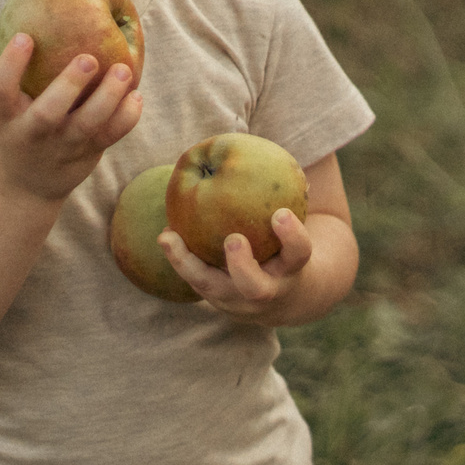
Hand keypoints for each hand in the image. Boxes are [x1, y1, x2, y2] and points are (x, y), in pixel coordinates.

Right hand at [0, 32, 141, 204]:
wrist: (24, 188)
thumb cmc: (17, 130)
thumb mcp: (6, 109)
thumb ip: (15, 75)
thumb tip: (21, 19)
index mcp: (6, 118)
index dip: (10, 64)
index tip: (26, 36)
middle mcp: (33, 133)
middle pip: (49, 112)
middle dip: (69, 85)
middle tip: (88, 58)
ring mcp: (62, 147)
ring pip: (88, 124)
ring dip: (109, 97)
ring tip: (124, 69)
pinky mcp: (88, 154)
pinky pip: (111, 135)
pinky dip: (128, 116)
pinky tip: (136, 94)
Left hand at [161, 207, 316, 322]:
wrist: (285, 298)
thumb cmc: (288, 248)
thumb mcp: (296, 232)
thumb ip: (292, 204)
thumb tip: (288, 163)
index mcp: (292, 270)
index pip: (298, 253)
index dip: (291, 236)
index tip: (279, 213)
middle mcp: (266, 291)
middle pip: (255, 288)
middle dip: (241, 264)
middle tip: (232, 238)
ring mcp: (238, 301)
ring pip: (211, 290)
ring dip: (189, 264)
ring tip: (170, 236)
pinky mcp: (215, 300)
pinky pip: (193, 281)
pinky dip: (179, 258)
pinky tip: (166, 234)